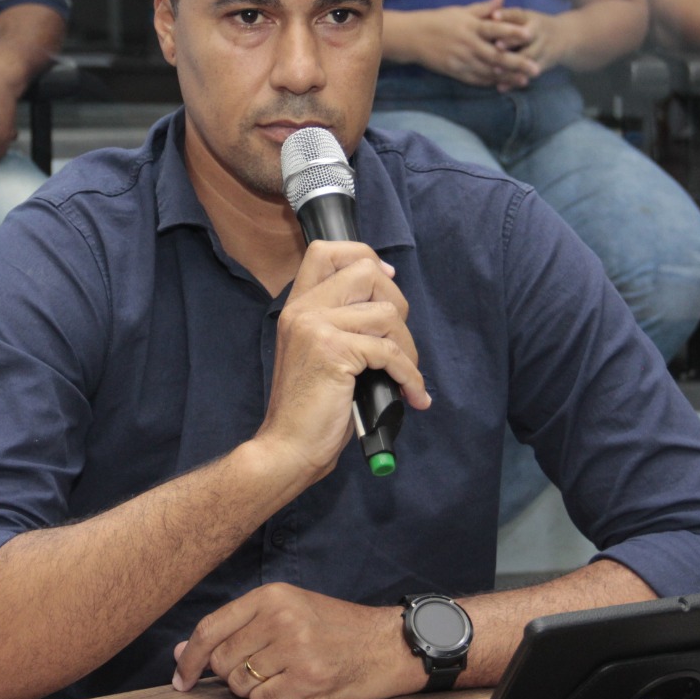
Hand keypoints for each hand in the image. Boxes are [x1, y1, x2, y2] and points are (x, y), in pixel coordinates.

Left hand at [171, 583, 422, 698]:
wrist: (386, 644)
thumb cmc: (335, 628)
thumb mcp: (288, 611)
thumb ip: (237, 627)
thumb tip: (184, 652)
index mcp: (271, 596)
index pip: (210, 628)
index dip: (190, 658)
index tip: (181, 678)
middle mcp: (280, 617)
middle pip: (222, 660)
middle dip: (231, 674)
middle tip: (259, 670)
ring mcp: (295, 647)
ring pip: (240, 683)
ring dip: (252, 688)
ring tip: (282, 675)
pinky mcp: (308, 677)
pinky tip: (292, 688)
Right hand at [257, 241, 428, 482]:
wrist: (288, 448)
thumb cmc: (310, 409)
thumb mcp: (319, 353)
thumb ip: (341, 321)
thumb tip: (385, 296)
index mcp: (297, 307)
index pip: (326, 251)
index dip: (363, 257)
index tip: (386, 281)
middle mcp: (303, 310)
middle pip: (366, 272)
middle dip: (398, 305)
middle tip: (399, 343)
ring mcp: (315, 327)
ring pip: (387, 313)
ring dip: (408, 349)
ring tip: (406, 376)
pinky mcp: (333, 351)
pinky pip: (390, 351)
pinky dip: (410, 375)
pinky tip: (412, 394)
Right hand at [404, 0, 538, 88]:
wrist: (413, 37)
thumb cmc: (439, 21)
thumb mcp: (461, 11)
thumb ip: (484, 8)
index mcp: (470, 26)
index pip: (495, 29)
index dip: (512, 32)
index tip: (530, 34)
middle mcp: (468, 45)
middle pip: (496, 56)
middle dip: (517, 63)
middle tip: (536, 69)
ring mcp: (461, 61)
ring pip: (488, 72)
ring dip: (507, 77)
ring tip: (525, 81)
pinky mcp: (455, 72)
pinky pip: (476, 79)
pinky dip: (491, 82)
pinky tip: (504, 84)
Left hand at [490, 6, 573, 90]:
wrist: (566, 37)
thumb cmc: (534, 26)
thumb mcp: (525, 17)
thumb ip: (506, 16)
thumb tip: (487, 11)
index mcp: (530, 18)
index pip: (517, 15)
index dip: (506, 15)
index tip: (494, 16)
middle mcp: (538, 32)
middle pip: (524, 37)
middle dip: (511, 41)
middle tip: (496, 46)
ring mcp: (543, 48)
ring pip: (527, 57)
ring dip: (512, 65)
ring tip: (496, 70)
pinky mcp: (544, 64)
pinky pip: (528, 73)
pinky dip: (514, 81)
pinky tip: (501, 87)